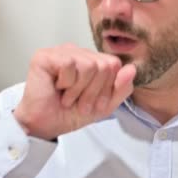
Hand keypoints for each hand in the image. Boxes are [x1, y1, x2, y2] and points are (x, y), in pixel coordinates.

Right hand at [13, 44, 135, 140]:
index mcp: (91, 60)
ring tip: (68, 97)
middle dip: (93, 91)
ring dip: (79, 90)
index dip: (106, 88)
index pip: (114, 64)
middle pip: (104, 65)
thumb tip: (132, 69)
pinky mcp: (45, 56)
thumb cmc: (69, 113)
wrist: (46, 126)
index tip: (93, 103)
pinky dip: (66, 83)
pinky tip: (57, 88)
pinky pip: (69, 64)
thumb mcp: (104, 105)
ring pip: (88, 65)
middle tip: (79, 102)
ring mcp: (61, 52)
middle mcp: (77, 52)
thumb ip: (121, 88)